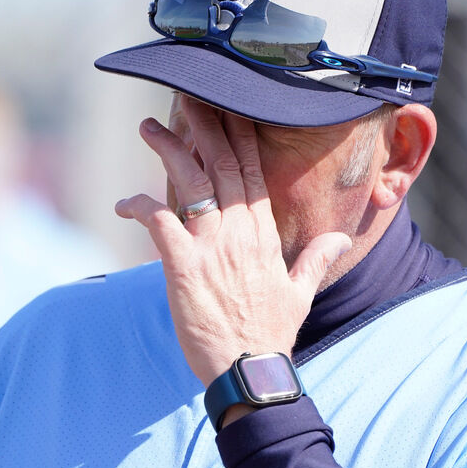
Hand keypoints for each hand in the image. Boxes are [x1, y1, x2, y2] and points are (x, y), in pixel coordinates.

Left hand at [116, 96, 350, 386]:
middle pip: (222, 165)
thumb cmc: (272, 334)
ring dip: (169, 150)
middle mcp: (240, 232)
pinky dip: (140, 206)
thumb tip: (341, 238)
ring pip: (190, 182)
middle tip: (186, 96)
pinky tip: (125, 202)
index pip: (252, 173)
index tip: (229, 106)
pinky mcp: (184, 267)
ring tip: (149, 126)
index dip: (239, 136)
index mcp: (263, 234)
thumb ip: (317, 259)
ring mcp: (213, 247)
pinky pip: (160, 223)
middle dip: (205, 125)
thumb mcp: (301, 292)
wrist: (252, 371)